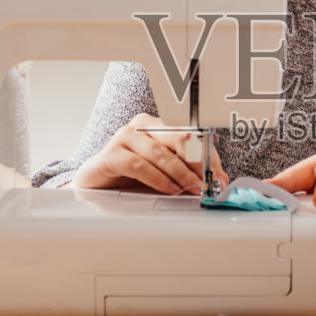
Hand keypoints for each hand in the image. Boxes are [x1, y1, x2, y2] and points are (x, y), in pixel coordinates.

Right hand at [72, 114, 226, 193]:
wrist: (96, 186)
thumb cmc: (132, 177)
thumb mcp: (167, 174)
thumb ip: (191, 172)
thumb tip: (219, 179)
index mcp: (158, 125)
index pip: (191, 134)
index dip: (208, 155)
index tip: (218, 175)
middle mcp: (142, 126)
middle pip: (179, 137)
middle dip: (197, 162)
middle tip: (207, 182)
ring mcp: (124, 138)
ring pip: (160, 153)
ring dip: (180, 174)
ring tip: (191, 189)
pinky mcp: (110, 155)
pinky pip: (138, 165)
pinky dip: (157, 178)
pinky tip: (169, 189)